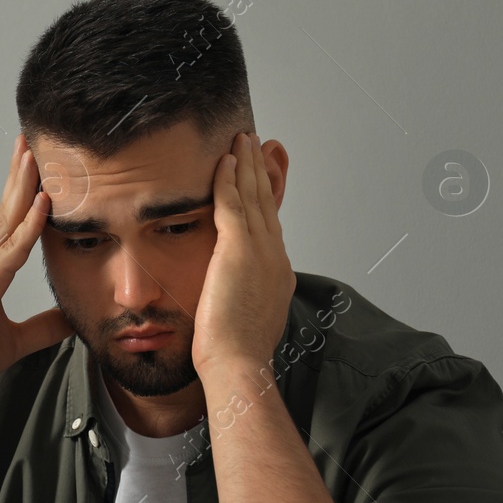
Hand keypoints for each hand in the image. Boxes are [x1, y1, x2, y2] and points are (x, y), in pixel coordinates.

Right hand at [0, 133, 74, 413]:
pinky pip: (10, 251)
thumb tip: (72, 317)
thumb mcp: (16, 341)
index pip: (9, 224)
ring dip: (23, 186)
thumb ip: (43, 326)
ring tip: (35, 154)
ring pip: (5, 220)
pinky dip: (28, 226)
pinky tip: (43, 204)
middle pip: (5, 210)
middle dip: (20, 175)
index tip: (38, 167)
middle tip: (32, 140)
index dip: (24, 194)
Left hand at [190, 132, 294, 379]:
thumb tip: (233, 296)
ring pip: (255, 196)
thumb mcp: (245, 317)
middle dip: (263, 170)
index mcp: (277, 273)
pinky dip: (230, 179)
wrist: (239, 364)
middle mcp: (275, 257)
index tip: (266, 174)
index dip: (269, 195)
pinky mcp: (240, 250)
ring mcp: (260, 251)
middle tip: (260, 143)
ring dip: (248, 164)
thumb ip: (242, 297)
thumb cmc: (235, 352)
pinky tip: (225, 159)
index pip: (271, 223)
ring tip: (243, 139)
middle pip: (268, 202)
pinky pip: (234, 204)